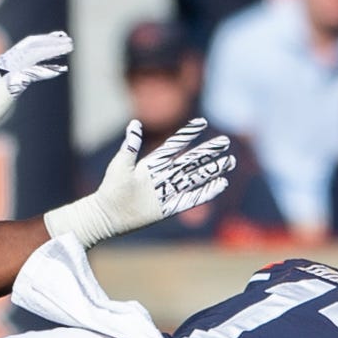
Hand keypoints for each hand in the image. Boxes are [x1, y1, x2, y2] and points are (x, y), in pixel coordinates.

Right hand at [0, 30, 72, 166]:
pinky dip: (46, 71)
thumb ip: (13, 85)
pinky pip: (30, 73)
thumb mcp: (3, 93)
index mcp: (3, 64)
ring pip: (33, 55)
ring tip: (68, 48)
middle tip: (68, 41)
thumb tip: (19, 86)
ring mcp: (6, 72)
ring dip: (52, 51)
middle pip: (31, 47)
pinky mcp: (9, 84)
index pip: (26, 48)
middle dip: (51, 43)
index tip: (57, 39)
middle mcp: (5, 63)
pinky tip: (59, 70)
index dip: (42, 42)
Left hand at [44, 118, 234, 248]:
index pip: (174, 146)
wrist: (108, 215)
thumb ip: (130, 146)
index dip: (188, 134)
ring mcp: (167, 192)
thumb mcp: (121, 164)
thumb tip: (135, 124)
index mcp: (152, 163)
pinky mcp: (169, 208)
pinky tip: (220, 185)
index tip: (202, 122)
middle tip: (225, 142)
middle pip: (190, 161)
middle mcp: (163, 176)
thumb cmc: (111, 188)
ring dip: (212, 170)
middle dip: (208, 152)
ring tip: (229, 162)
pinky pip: (191, 199)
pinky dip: (206, 192)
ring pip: (195, 178)